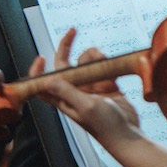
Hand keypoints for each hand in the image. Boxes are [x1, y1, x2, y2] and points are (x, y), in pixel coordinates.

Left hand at [29, 28, 143, 151]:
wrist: (127, 134)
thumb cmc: (105, 128)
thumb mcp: (85, 108)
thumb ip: (67, 92)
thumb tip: (48, 79)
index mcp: (63, 100)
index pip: (43, 84)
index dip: (38, 71)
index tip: (41, 57)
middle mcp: (74, 91)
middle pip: (64, 65)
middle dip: (67, 46)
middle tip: (73, 31)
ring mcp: (90, 87)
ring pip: (85, 61)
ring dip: (93, 57)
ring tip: (102, 64)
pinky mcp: (105, 85)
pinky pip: (101, 66)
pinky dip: (106, 63)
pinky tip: (111, 70)